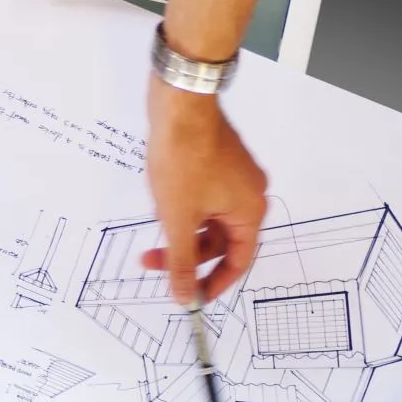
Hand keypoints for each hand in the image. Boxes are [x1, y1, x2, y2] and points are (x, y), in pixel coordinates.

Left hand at [142, 80, 266, 303]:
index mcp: (250, 211)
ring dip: (180, 228)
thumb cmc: (184, 159)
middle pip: (219, 240)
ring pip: (207, 219)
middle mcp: (249, 194)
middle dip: (185, 253)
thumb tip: (185, 297)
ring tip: (154, 218)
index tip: (189, 296)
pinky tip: (160, 199)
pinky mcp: (217, 161)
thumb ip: (182, 263)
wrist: (180, 105)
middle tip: (151, 261)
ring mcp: (234, 176)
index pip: (237, 261)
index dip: (214, 283)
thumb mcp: (178, 221)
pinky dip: (182, 207)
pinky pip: (202, 197)